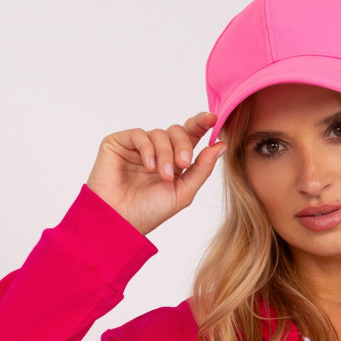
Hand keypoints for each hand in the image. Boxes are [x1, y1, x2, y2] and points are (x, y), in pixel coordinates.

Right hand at [86, 112, 225, 235]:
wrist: (120, 220)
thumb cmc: (150, 211)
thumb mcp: (183, 192)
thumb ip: (202, 168)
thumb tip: (221, 145)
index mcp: (174, 162)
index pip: (190, 136)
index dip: (201, 124)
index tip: (213, 119)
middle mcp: (157, 151)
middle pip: (177, 131)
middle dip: (183, 145)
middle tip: (183, 163)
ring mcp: (138, 146)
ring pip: (160, 133)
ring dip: (165, 154)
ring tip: (162, 176)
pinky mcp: (119, 143)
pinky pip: (140, 135)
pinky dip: (148, 149)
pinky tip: (149, 167)